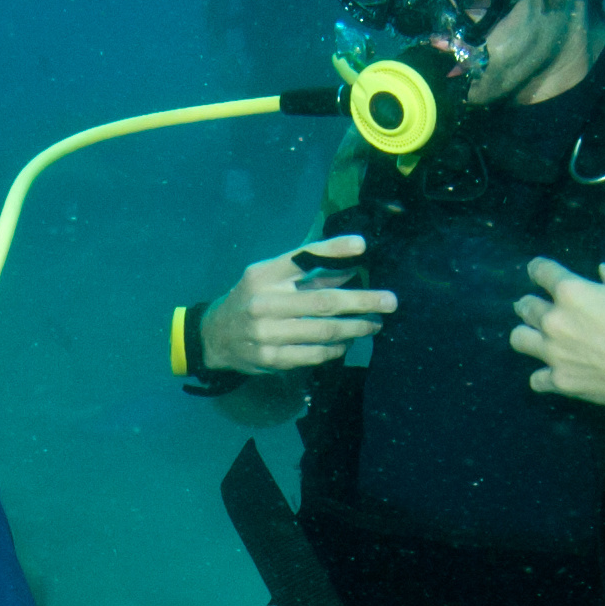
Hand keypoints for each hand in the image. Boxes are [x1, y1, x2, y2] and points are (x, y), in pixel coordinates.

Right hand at [200, 235, 390, 372]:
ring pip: (324, 331)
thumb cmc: (251, 299)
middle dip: (362, 301)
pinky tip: (347, 342)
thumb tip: (352, 269)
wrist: (214, 337)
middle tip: (390, 301)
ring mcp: (267, 334)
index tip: (363, 246)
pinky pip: (314, 355)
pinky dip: (336, 348)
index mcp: (264, 275)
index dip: (333, 250)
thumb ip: (308, 273)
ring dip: (355, 328)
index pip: (302, 257)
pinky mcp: (271, 359)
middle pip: (324, 301)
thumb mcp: (271, 277)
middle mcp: (265, 302)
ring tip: (374, 324)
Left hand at [510, 258, 604, 415]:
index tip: (537, 271)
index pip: (541, 271)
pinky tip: (550, 373)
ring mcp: (553, 352)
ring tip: (533, 335)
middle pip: (526, 306)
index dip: (538, 269)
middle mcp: (554, 320)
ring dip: (526, 334)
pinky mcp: (559, 380)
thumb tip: (604, 270)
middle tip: (532, 305)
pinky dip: (542, 376)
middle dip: (528, 303)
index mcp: (572, 291)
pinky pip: (536, 379)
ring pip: (519, 339)